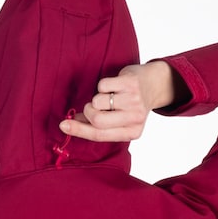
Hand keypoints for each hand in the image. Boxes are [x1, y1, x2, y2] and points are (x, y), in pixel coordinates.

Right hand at [58, 61, 176, 142]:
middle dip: (87, 112)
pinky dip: (103, 85)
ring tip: (109, 96)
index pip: (99, 135)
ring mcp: (134, 100)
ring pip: (98, 101)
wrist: (154, 84)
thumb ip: (98, 125)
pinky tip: (114, 86)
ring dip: (97, 97)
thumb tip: (70, 123)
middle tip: (92, 107)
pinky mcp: (130, 83)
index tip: (63, 125)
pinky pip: (102, 85)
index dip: (78, 130)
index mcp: (132, 133)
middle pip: (97, 120)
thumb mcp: (120, 120)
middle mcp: (135, 118)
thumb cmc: (131, 104)